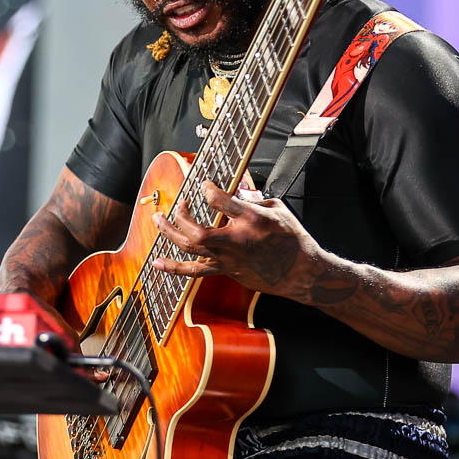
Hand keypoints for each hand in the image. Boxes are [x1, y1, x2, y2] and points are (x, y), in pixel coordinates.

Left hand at [150, 180, 327, 299]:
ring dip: (170, 233)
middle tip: (180, 204)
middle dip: (181, 216)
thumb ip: (252, 200)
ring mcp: (229, 259)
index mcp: (253, 220)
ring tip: (157, 219)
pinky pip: (196, 271)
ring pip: (191, 249)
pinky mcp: (226, 271)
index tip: (204, 185)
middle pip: (198, 231)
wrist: (301, 273)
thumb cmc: (292, 238)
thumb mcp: (277, 209)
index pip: (220, 201)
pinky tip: (157, 263)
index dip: (207, 189)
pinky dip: (174, 268)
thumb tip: (233, 193)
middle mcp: (237, 241)